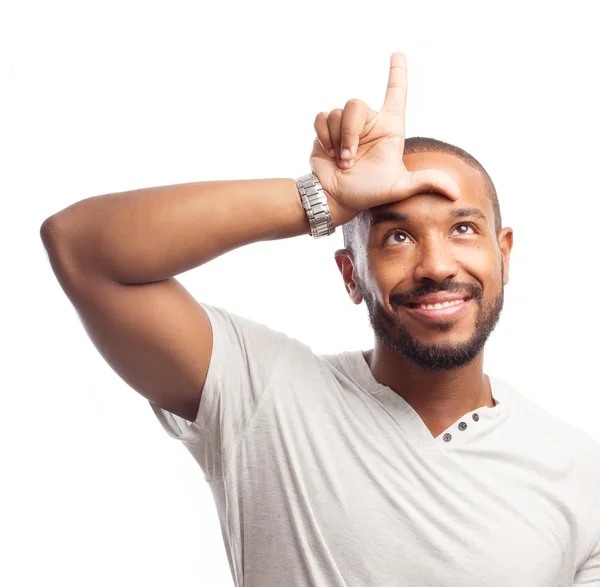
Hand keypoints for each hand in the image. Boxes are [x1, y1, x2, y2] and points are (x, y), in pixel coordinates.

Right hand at [310, 52, 460, 225]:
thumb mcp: (400, 186)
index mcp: (388, 129)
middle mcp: (368, 124)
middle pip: (355, 104)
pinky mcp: (326, 130)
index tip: (398, 53)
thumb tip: (456, 193)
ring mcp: (346, 127)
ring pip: (337, 112)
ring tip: (341, 161)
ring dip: (337, 140)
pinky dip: (323, 137)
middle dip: (349, 133)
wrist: (336, 198)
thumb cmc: (367, 192)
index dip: (397, 72)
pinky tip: (329, 153)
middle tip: (349, 159)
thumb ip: (427, 182)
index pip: (395, 94)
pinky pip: (322, 118)